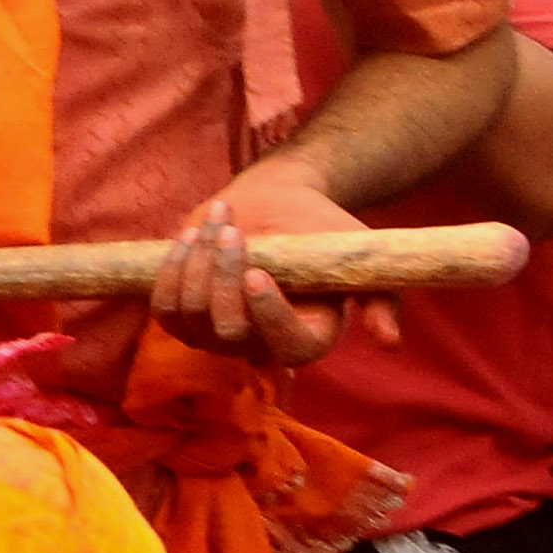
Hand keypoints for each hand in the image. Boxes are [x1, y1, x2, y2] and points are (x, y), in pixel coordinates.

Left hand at [154, 160, 367, 366]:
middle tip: (235, 232)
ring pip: (190, 314)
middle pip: (227, 329)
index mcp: (305, 339)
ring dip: (198, 264)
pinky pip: (163, 306)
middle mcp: (256, 347)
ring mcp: (213, 336)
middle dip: (225, 276)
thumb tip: (389, 341)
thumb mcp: (357, 256)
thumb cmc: (321, 231)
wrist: (278, 205)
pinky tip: (193, 235)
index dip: (267, 313)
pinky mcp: (181, 317)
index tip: (258, 273)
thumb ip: (379, 296)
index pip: (284, 345)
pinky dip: (173, 268)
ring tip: (221, 220)